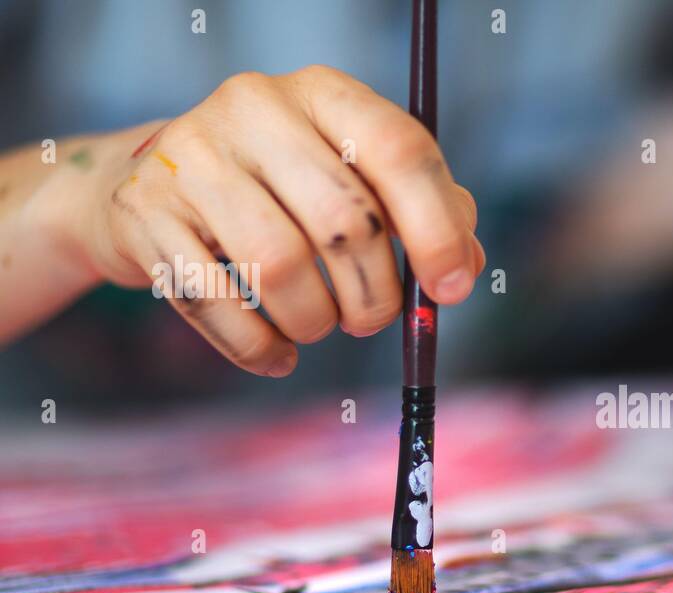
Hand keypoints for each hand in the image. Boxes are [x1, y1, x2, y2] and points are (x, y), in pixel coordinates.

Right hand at [62, 66, 483, 375]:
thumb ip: (421, 214)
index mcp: (321, 92)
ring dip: (317, 321)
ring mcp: (189, 158)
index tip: (451, 288)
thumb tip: (464, 268)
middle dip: (375, 293)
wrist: (148, 185)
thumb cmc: (281, 191)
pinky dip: (260, 347)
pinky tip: (279, 354)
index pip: (397, 149)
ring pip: (279, 268)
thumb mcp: (353, 179)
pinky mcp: (143, 213)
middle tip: (373, 318)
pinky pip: (216, 304)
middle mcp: (253, 109)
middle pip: (344, 220)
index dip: (436, 227)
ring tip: (321, 324)